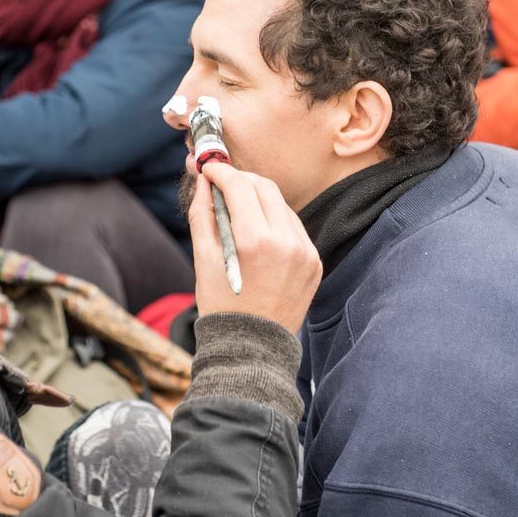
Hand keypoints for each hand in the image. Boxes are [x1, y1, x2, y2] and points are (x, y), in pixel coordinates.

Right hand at [189, 163, 321, 334]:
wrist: (253, 348)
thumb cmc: (221, 306)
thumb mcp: (203, 260)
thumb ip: (203, 215)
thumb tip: (203, 182)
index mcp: (256, 242)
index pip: (240, 186)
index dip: (221, 172)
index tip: (209, 168)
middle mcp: (287, 242)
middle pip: (265, 188)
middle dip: (241, 179)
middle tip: (221, 182)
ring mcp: (306, 252)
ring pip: (282, 205)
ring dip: (259, 198)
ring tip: (237, 208)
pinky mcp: (315, 262)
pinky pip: (294, 227)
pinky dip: (275, 220)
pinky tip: (257, 231)